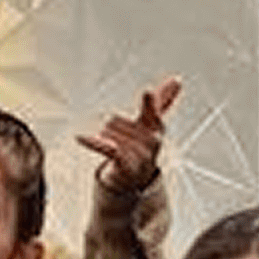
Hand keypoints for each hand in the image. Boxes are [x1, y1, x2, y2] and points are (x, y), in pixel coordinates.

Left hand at [78, 76, 180, 192]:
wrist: (136, 178)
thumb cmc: (142, 146)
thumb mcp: (152, 123)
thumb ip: (163, 101)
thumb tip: (178, 80)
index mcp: (156, 127)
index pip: (152, 111)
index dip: (149, 103)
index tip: (147, 92)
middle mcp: (150, 141)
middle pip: (115, 119)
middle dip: (110, 126)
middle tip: (117, 138)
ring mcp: (139, 155)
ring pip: (108, 131)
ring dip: (103, 137)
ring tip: (112, 147)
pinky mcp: (125, 165)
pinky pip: (106, 148)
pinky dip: (92, 142)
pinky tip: (80, 136)